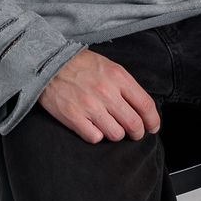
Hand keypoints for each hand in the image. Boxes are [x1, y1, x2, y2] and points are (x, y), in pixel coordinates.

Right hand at [38, 48, 161, 143]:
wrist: (48, 63)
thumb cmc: (80, 65)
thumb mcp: (109, 66)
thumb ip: (126, 86)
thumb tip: (142, 108)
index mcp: (118, 77)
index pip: (146, 105)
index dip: (153, 121)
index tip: (152, 127)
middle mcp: (106, 92)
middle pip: (134, 124)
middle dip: (138, 132)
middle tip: (134, 133)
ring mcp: (90, 106)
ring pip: (116, 134)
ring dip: (115, 133)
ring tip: (109, 126)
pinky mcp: (74, 117)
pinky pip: (95, 138)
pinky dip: (96, 135)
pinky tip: (92, 126)